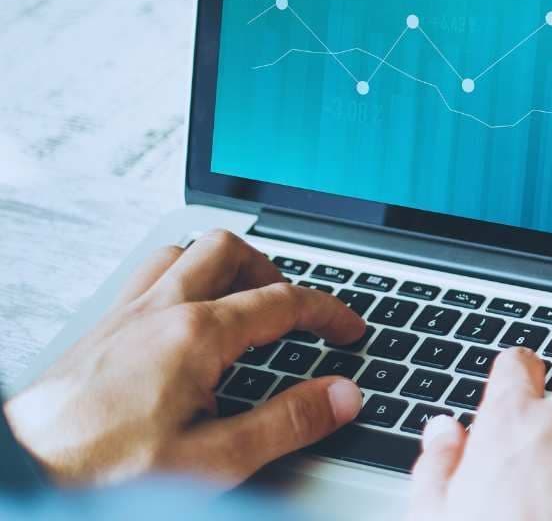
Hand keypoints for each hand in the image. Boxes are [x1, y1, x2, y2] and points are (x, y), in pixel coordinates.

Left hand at [4, 230, 366, 486]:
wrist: (26, 471)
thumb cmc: (104, 469)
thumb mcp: (214, 460)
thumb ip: (286, 424)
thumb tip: (340, 397)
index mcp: (195, 335)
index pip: (282, 301)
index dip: (328, 312)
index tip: (347, 330)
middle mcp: (157, 310)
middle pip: (228, 251)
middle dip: (272, 271)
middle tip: (293, 308)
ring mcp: (123, 316)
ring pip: (181, 254)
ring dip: (220, 268)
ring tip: (242, 300)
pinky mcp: (98, 332)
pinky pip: (146, 278)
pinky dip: (180, 283)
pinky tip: (182, 320)